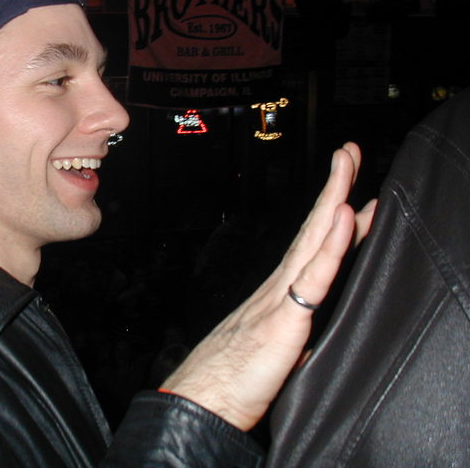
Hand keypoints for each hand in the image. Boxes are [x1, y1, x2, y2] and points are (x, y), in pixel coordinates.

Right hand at [162, 142, 375, 430]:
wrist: (202, 401)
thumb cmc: (234, 380)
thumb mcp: (280, 353)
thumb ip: (300, 336)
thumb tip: (315, 335)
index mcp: (281, 292)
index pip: (314, 244)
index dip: (334, 213)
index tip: (351, 187)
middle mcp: (281, 285)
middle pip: (314, 228)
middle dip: (336, 187)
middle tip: (350, 153)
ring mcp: (281, 297)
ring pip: (315, 240)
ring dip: (335, 198)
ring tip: (349, 165)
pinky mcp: (285, 319)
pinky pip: (313, 277)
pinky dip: (331, 245)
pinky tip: (344, 218)